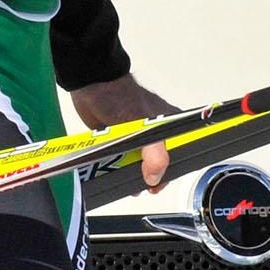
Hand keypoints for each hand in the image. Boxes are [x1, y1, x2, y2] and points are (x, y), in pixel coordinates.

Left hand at [69, 73, 180, 191]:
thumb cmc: (120, 96)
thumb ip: (154, 152)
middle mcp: (157, 133)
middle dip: (149, 176)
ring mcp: (138, 137)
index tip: (157, 184)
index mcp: (171, 127)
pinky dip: (118, 166)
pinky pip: (122, 159)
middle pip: (159, 163)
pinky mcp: (120, 140)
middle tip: (139, 184)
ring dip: (131, 173)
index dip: (170, 172)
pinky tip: (112, 171)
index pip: (178, 155)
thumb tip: (155, 176)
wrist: (91, 86)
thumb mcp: (145, 125)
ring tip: (123, 178)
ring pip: (139, 164)